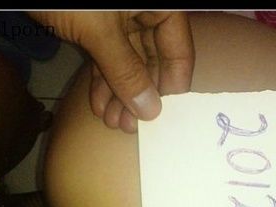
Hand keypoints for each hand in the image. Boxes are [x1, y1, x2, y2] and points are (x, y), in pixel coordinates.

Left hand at [29, 11, 194, 132]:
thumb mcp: (100, 31)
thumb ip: (126, 70)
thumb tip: (149, 110)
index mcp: (159, 4)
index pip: (179, 49)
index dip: (170, 85)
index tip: (158, 116)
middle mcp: (144, 10)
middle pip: (153, 58)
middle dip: (139, 94)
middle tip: (129, 126)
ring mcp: (120, 17)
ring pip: (128, 61)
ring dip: (119, 93)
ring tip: (112, 121)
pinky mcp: (96, 24)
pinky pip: (106, 55)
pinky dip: (102, 80)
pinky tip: (98, 105)